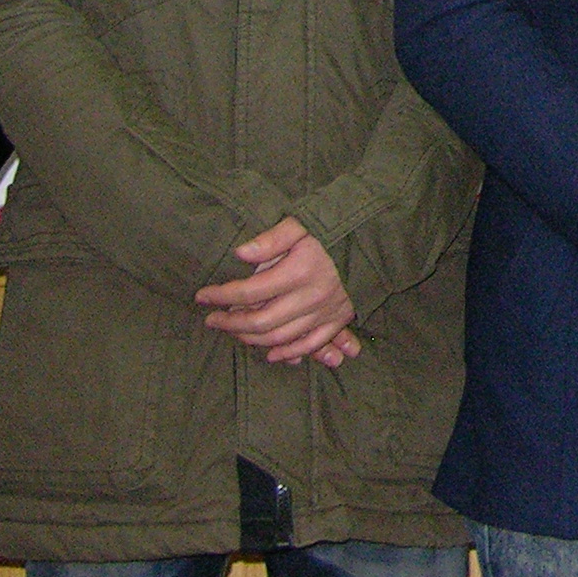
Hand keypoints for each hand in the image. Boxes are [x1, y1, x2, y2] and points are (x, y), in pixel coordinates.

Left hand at [197, 218, 358, 364]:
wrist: (375, 236)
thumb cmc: (333, 226)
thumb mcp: (301, 222)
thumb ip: (271, 239)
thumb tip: (239, 253)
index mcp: (299, 271)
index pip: (250, 291)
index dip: (221, 295)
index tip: (202, 295)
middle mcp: (312, 296)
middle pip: (261, 321)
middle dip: (231, 323)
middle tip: (212, 320)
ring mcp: (326, 311)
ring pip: (281, 337)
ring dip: (252, 339)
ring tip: (233, 331)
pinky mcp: (339, 318)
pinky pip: (311, 344)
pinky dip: (290, 352)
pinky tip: (271, 354)